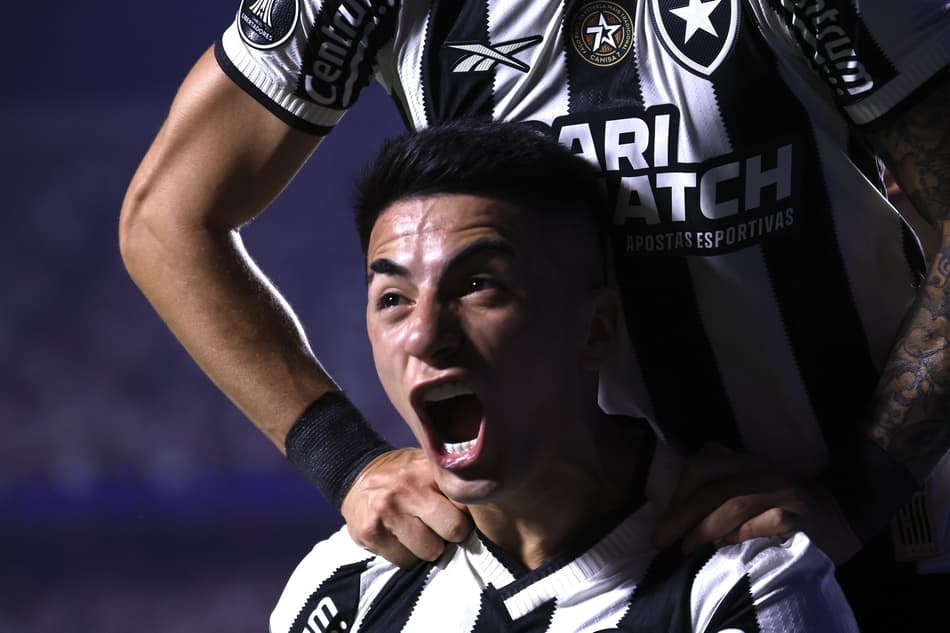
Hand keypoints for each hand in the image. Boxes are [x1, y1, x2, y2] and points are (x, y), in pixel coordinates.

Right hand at [341, 447, 473, 567]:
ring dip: (428, 548)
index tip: (462, 513)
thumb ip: (452, 481)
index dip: (469, 513)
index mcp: (428, 469)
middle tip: (442, 527)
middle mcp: (409, 488)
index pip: (467, 502)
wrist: (356, 475)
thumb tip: (487, 507)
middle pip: (454, 530)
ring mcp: (389, 511)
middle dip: (452, 534)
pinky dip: (406, 555)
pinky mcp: (372, 533)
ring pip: (430, 551)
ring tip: (419, 531)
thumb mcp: (427, 465)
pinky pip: (405, 561)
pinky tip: (400, 537)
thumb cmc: (404, 475)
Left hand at [652, 444, 860, 563]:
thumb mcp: (747, 492)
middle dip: (683, 515)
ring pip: (736, 502)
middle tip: (665, 540)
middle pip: (715, 486)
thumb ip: (718, 490)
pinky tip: (727, 547)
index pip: (704, 464)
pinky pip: (766, 521)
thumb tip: (675, 512)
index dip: (678, 494)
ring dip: (705, 528)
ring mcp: (787, 492)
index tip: (662, 524)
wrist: (837, 524)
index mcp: (748, 462)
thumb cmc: (781, 513)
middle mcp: (767, 471)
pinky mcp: (802, 517)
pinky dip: (741, 535)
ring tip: (686, 548)